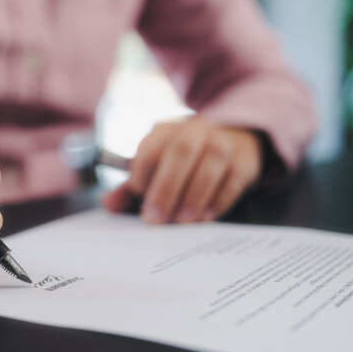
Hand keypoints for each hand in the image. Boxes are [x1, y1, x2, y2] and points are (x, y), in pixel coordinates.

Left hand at [101, 119, 262, 222]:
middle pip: (181, 151)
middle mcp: (196, 130)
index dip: (142, 174)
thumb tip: (107, 205)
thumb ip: (132, 187)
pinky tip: (206, 216)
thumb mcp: (157, 167)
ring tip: (182, 221)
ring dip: (195, 195)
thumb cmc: (185, 161)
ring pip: (211, 161)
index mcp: (167, 130)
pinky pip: (233, 178)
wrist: (232, 141)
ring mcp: (224, 142)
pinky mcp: (245, 160)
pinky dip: (219, 200)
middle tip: (155, 220)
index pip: (150, 147)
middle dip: (166, 188)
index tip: (138, 197)